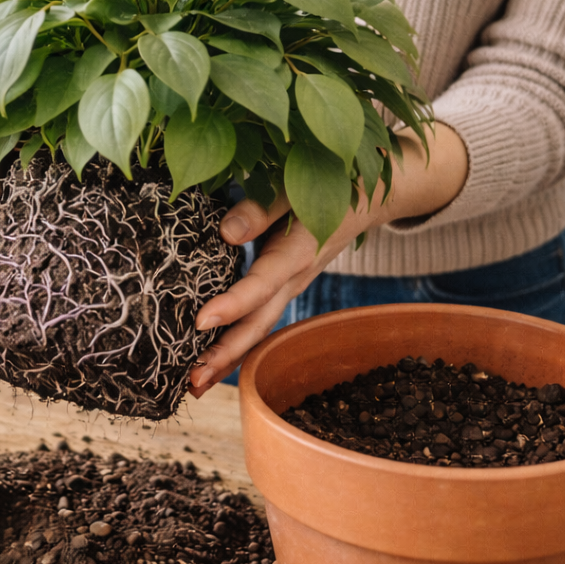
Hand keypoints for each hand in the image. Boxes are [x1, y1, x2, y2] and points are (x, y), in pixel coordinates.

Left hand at [188, 123, 469, 397]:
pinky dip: (237, 343)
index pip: (262, 283)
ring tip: (192, 385)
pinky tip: (212, 360)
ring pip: (259, 328)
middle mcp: (295, 277)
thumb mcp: (299, 183)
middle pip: (259, 323)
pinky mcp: (286, 286)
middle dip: (225, 354)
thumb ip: (263, 207)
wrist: (374, 192)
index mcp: (298, 251)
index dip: (232, 303)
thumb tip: (225, 234)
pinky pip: (261, 319)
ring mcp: (292, 286)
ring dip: (228, 357)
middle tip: (190, 382)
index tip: (200, 322)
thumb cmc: (332, 178)